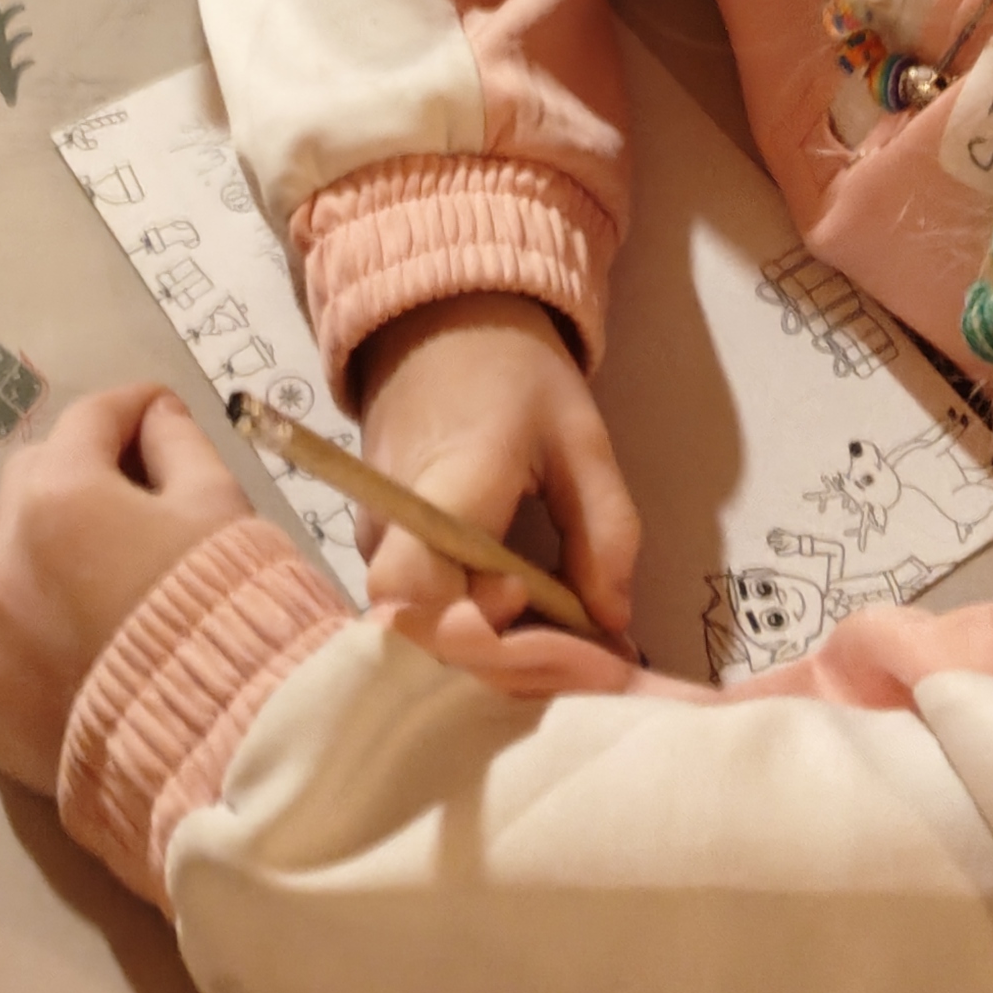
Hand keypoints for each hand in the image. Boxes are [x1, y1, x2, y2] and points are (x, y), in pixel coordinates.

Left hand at [0, 384, 250, 791]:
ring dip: (30, 539)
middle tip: (132, 488)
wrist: (218, 748)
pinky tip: (70, 632)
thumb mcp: (219, 507)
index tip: (159, 412)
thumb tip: (155, 419)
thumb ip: (180, 446)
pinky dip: (22, 616)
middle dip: (78, 469)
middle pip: (31, 480)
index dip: (132, 408)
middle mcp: (1, 559)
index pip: (90, 422)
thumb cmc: (223, 611)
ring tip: (86, 561)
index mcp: (58, 498)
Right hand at [357, 296, 637, 641]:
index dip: (487, 634)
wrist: (439, 324)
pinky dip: (490, 638)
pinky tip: (544, 632)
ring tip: (584, 653)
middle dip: (521, 668)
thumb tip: (613, 626)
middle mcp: (391, 527)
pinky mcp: (387, 552)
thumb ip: (605, 529)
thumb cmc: (513, 374)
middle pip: (431, 639)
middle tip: (604, 666)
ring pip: (430, 637)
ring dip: (508, 660)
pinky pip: (430, 614)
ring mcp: (379, 543)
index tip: (573, 627)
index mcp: (441, 485)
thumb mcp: (580, 437)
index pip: (419, 597)